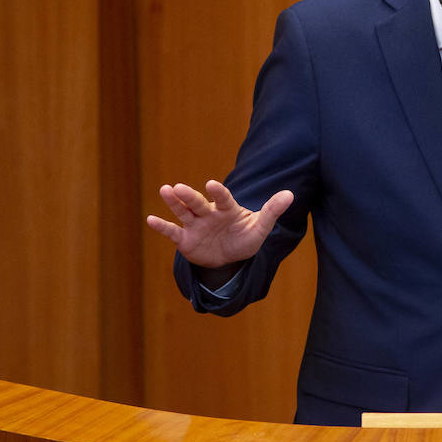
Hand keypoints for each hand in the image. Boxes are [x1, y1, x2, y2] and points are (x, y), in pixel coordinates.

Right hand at [146, 180, 293, 268]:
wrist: (230, 257)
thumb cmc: (245, 238)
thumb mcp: (260, 227)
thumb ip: (272, 211)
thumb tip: (290, 194)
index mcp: (227, 209)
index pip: (223, 198)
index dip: (218, 192)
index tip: (212, 184)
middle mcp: (209, 213)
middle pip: (198, 203)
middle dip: (189, 196)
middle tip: (177, 187)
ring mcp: (196, 225)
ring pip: (183, 212)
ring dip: (174, 203)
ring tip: (164, 190)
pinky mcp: (186, 239)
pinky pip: (173, 232)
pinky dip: (163, 227)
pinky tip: (150, 220)